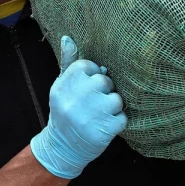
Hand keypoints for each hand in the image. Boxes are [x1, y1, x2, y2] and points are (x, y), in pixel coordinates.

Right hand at [30, 36, 126, 179]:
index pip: (87, 66)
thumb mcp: (61, 88)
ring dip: (113, 107)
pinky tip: (105, 126)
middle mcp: (73, 100)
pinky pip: (123, 117)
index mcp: (62, 87)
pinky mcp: (103, 131)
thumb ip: (68, 63)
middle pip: (104, 81)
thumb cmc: (65, 112)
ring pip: (117, 98)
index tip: (88, 87)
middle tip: (96, 102)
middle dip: (104, 91)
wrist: (63, 148)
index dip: (92, 75)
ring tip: (100, 115)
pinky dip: (118, 122)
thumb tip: (68, 38)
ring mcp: (89, 116)